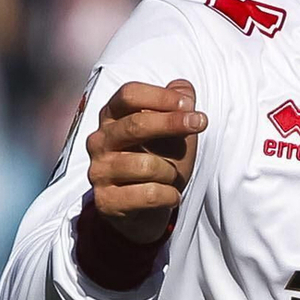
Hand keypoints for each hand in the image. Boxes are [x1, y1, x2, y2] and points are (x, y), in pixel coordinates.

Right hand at [86, 79, 206, 242]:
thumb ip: (177, 107)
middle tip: (200, 123)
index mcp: (111, 118)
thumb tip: (184, 86)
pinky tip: (171, 196)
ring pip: (146, 165)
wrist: (143, 213)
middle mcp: (99, 141)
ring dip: (171, 172)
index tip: (189, 105)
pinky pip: (148, 194)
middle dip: (172, 123)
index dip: (160, 96)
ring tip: (173, 178)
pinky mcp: (106, 201)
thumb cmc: (158, 167)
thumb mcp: (172, 135)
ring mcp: (99, 171)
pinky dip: (169, 196)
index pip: (129, 95)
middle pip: (135, 124)